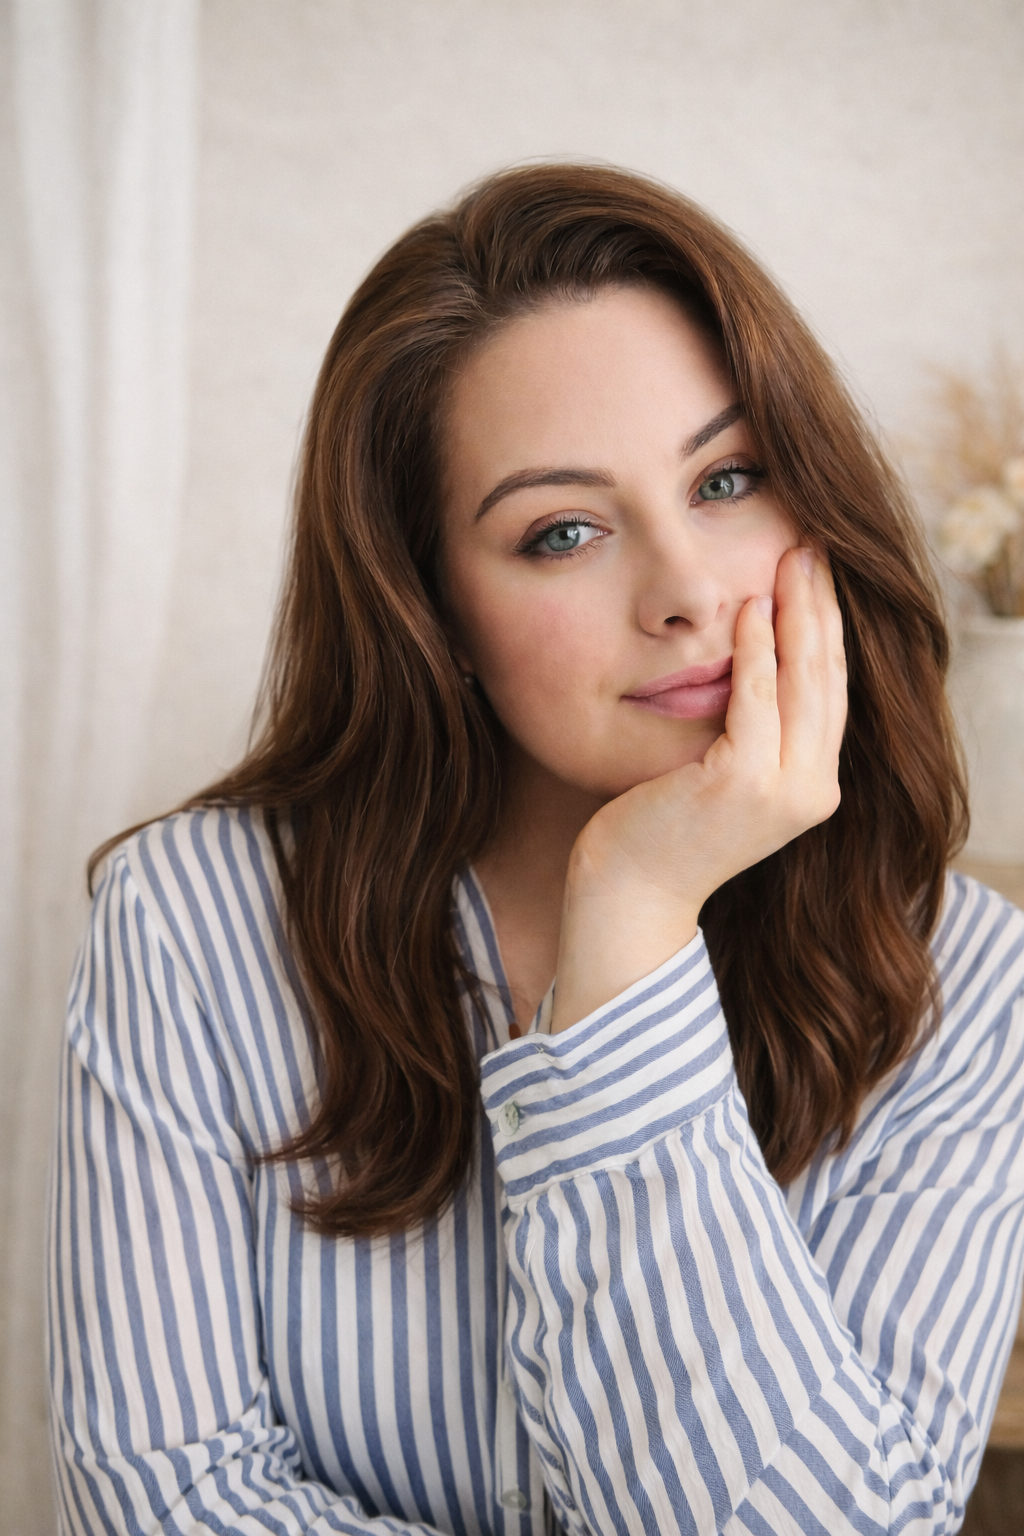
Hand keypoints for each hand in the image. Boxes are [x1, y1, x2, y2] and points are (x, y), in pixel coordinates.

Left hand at [550, 547, 847, 1031]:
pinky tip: (749, 609)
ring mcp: (785, 790)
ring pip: (801, 682)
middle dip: (822, 607)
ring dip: (797, 614)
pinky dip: (755, 651)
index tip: (817, 574)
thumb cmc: (661, 825)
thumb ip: (749, 727)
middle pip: (827, 678)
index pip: (831, 690)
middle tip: (814, 547)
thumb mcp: (721, 771)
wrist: (630, 889)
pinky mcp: (746, 783)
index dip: (829, 629)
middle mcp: (813, 790)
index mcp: (812, 785)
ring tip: (791, 559)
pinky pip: (756, 699)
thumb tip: (750, 654)